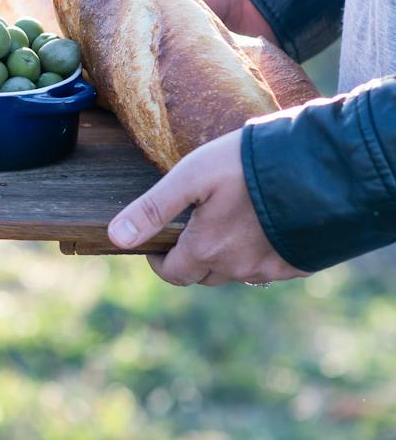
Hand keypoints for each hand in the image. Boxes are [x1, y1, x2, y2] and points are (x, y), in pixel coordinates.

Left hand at [108, 129, 306, 285]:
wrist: (323, 168)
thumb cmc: (249, 165)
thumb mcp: (191, 176)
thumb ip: (153, 209)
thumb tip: (116, 237)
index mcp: (207, 250)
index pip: (173, 273)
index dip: (159, 261)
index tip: (157, 245)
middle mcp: (238, 269)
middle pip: (203, 274)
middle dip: (191, 257)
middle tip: (192, 227)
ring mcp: (272, 269)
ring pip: (236, 273)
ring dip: (225, 255)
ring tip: (227, 221)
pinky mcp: (300, 264)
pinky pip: (269, 268)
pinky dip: (258, 253)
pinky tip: (262, 226)